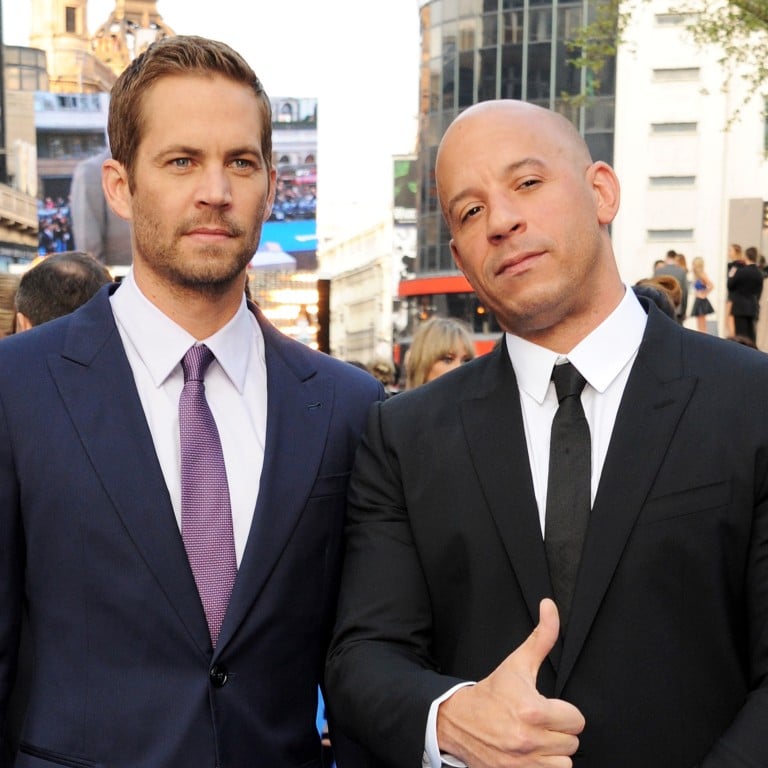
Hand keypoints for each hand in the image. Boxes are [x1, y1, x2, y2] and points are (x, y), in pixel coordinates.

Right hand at [436, 599, 583, 767]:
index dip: (564, 711)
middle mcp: (529, 739)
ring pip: (563, 762)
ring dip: (552, 752)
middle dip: (558, 730)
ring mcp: (523, 763)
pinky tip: (529, 753)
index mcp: (532, 711)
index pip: (576, 720)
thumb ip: (542, 637)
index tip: (548, 707)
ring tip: (535, 737)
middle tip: (539, 721)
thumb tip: (550, 607)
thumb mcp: (517, 663)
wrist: (457, 720)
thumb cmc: (490, 693)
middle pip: (572, 742)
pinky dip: (542, 766)